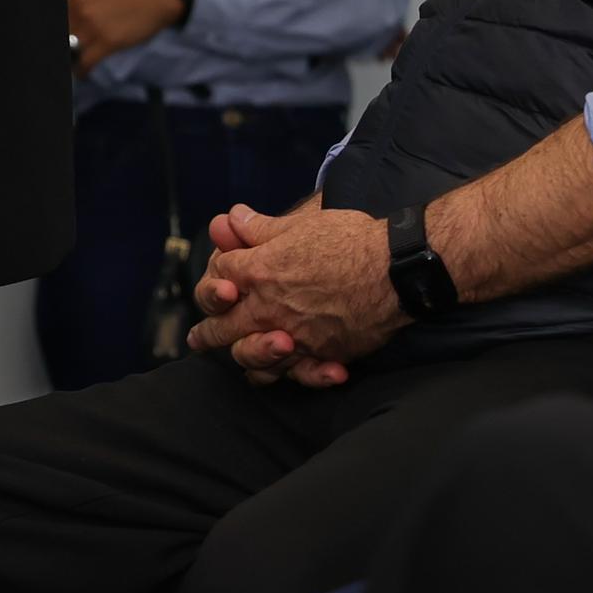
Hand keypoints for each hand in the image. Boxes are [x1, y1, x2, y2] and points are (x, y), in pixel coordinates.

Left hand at [69, 0, 189, 75]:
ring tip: (75, 64)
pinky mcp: (108, 43)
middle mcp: (82, 12)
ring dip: (73, 60)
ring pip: (72, 50)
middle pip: (65, 36)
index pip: (61, 20)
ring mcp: (94, 28)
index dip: (65, 31)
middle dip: (69, 45)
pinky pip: (87, 62)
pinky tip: (83, 73)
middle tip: (73, 51)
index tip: (68, 37)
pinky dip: (82, 70)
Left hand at [191, 201, 402, 384]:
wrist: (394, 268)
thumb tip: (232, 218)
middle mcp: (268, 307)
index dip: (216, 276)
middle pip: (224, 325)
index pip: (222, 275)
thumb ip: (262, 227)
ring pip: (252, 357)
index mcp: (259, 270)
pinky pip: (294, 372)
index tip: (219, 282)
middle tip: (198, 340)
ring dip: (242, 358)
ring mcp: (293, 334)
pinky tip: (286, 371)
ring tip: (237, 359)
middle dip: (208, 333)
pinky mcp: (320, 353)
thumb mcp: (302, 224)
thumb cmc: (350, 239)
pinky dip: (290, 374)